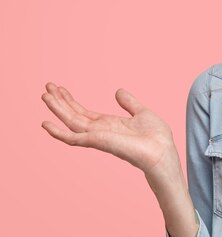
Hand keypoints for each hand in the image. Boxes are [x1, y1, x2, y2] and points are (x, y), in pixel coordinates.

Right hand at [41, 83, 177, 174]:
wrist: (162, 151)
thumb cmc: (156, 137)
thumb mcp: (142, 112)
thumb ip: (129, 103)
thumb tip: (118, 91)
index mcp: (109, 125)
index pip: (83, 112)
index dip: (71, 101)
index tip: (59, 88)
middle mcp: (100, 132)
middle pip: (73, 115)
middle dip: (60, 102)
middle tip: (47, 86)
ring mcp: (97, 137)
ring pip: (70, 122)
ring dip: (57, 109)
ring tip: (44, 95)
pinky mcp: (98, 142)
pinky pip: (73, 139)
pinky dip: (58, 132)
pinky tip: (46, 124)